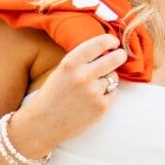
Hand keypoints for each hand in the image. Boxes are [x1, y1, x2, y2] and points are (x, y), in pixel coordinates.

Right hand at [13, 33, 126, 154]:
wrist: (43, 124)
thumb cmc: (52, 96)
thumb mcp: (61, 71)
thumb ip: (81, 62)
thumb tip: (106, 51)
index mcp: (70, 63)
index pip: (98, 44)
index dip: (109, 40)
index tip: (114, 42)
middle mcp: (83, 76)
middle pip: (115, 59)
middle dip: (120, 56)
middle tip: (121, 56)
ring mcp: (94, 92)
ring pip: (113, 77)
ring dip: (108, 79)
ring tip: (92, 88)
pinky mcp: (101, 107)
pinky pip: (114, 93)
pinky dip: (107, 94)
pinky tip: (94, 99)